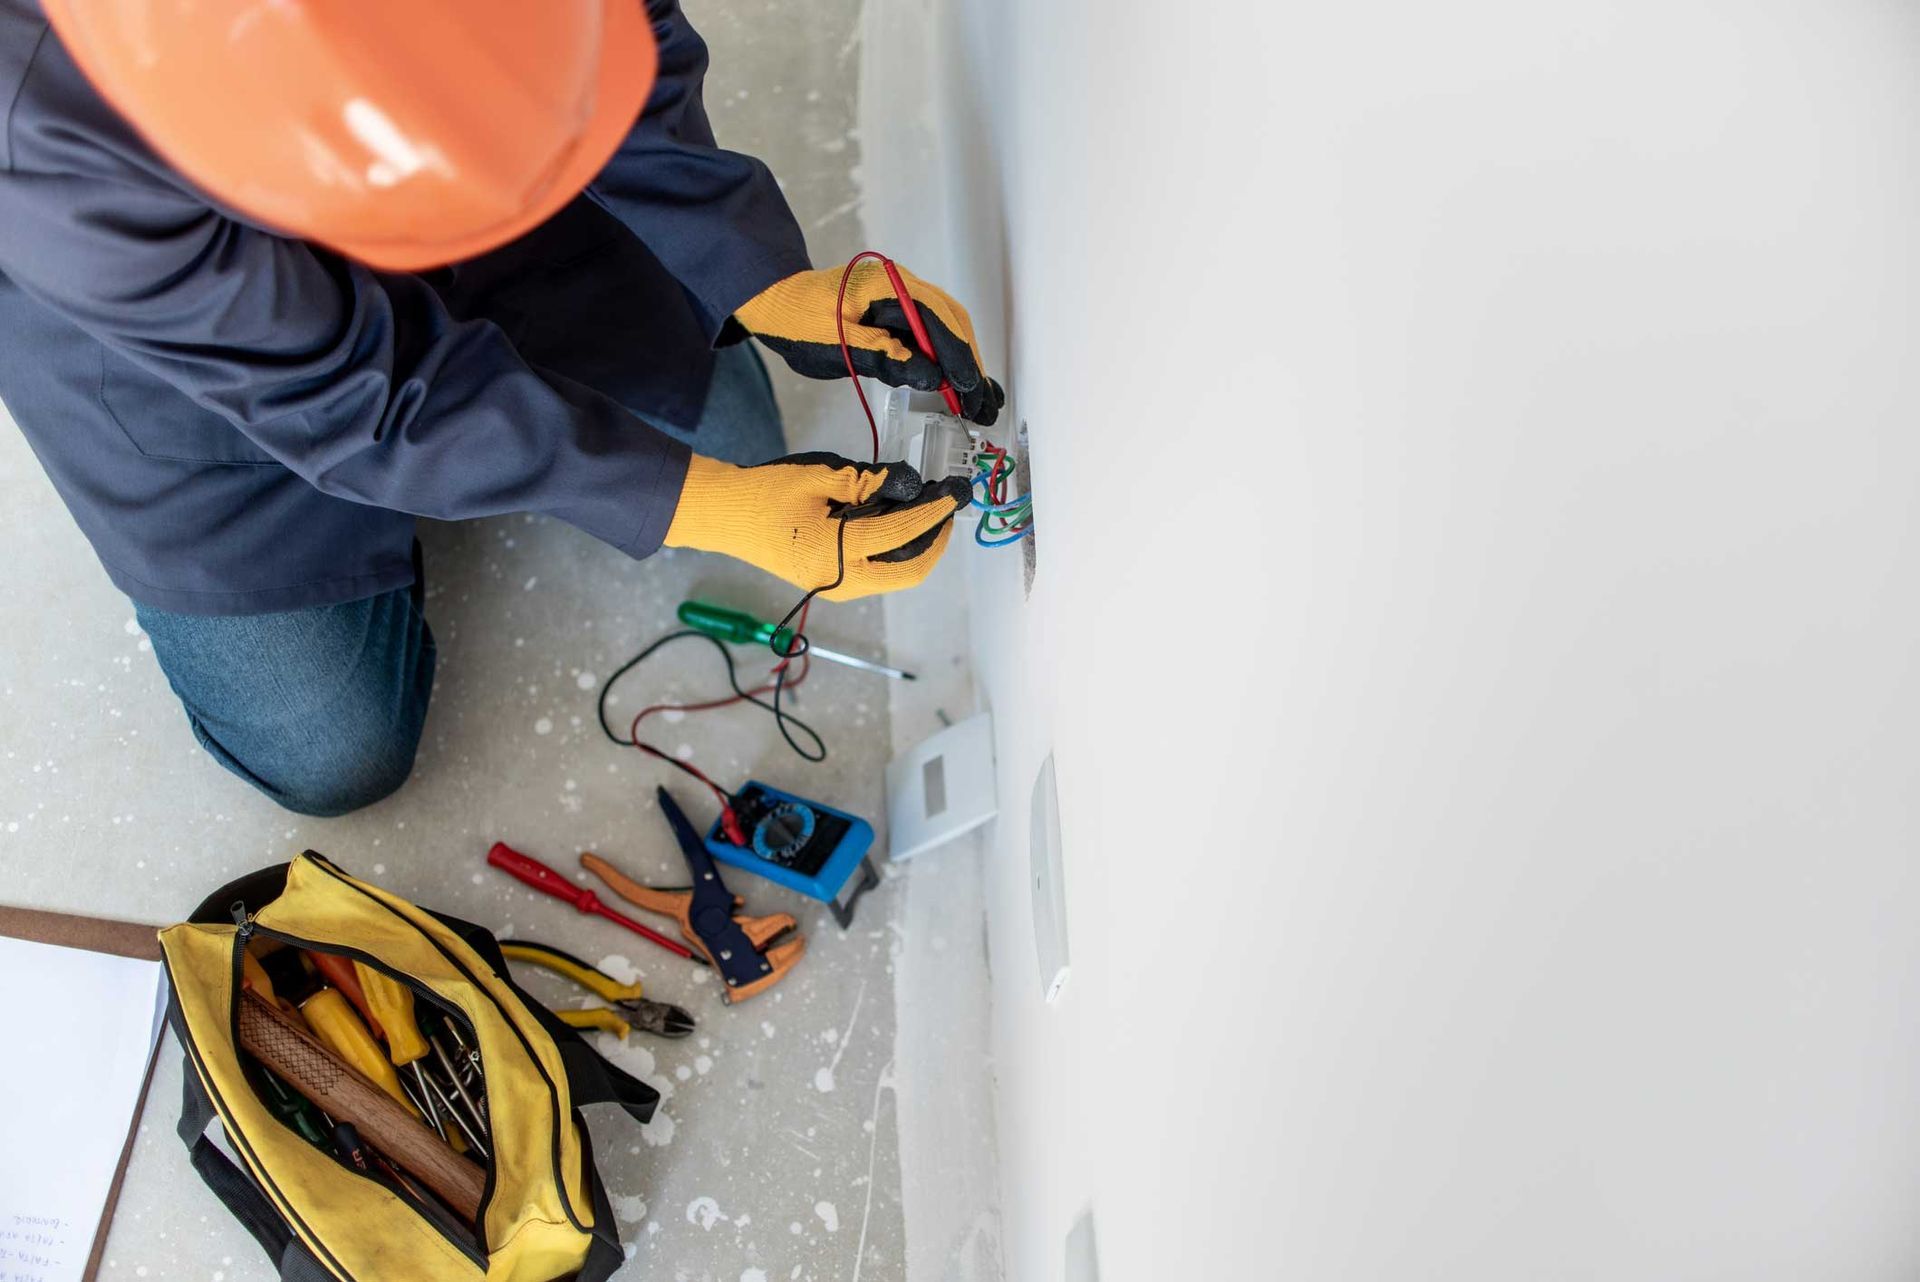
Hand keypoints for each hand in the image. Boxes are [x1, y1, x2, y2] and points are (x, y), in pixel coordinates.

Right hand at [664, 452, 969, 599]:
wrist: (722, 515)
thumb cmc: (765, 492)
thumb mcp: (820, 476)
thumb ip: (869, 481)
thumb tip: (911, 485)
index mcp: (835, 554)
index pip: (901, 534)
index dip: (934, 513)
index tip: (956, 493)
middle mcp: (841, 582)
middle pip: (909, 572)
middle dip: (935, 541)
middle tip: (949, 510)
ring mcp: (837, 588)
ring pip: (896, 577)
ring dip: (919, 548)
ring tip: (931, 514)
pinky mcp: (832, 583)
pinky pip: (879, 573)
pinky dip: (898, 552)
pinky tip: (902, 525)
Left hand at [736, 262, 1006, 424]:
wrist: (776, 302)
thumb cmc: (800, 323)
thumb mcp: (839, 345)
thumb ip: (886, 357)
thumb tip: (932, 376)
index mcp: (888, 287)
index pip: (937, 320)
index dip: (958, 356)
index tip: (971, 389)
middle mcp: (903, 286)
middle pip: (951, 323)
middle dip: (970, 364)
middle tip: (983, 404)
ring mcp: (903, 297)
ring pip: (946, 329)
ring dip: (963, 364)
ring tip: (980, 401)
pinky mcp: (899, 313)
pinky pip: (931, 334)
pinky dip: (947, 359)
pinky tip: (958, 385)